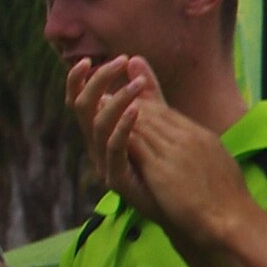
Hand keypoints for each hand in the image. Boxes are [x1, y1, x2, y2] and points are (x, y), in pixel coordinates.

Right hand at [66, 57, 158, 202]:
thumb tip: (135, 59)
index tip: (90, 60)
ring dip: (115, 99)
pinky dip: (123, 126)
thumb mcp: (158, 120)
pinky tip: (137, 110)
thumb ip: (146, 92)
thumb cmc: (171, 164)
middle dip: (97, 81)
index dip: (77, 80)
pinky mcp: (117, 179)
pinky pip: (113, 148)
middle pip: (81, 108)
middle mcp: (97, 146)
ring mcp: (104, 163)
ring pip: (96, 125)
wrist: (190, 207)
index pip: (79, 101)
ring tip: (137, 84)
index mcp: (101, 132)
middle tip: (118, 62)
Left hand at [115, 90, 261, 245]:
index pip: (168, 113)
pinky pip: (135, 142)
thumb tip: (194, 150)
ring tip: (98, 105)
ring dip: (118, 113)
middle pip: (153, 112)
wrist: (232, 220)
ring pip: (141, 122)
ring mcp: (175, 150)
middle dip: (128, 102)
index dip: (146, 104)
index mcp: (201, 137)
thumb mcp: (218, 165)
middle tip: (104, 95)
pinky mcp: (162, 167)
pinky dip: (118, 133)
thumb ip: (202, 151)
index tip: (128, 100)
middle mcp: (188, 137)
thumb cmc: (228, 202)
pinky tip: (102, 130)